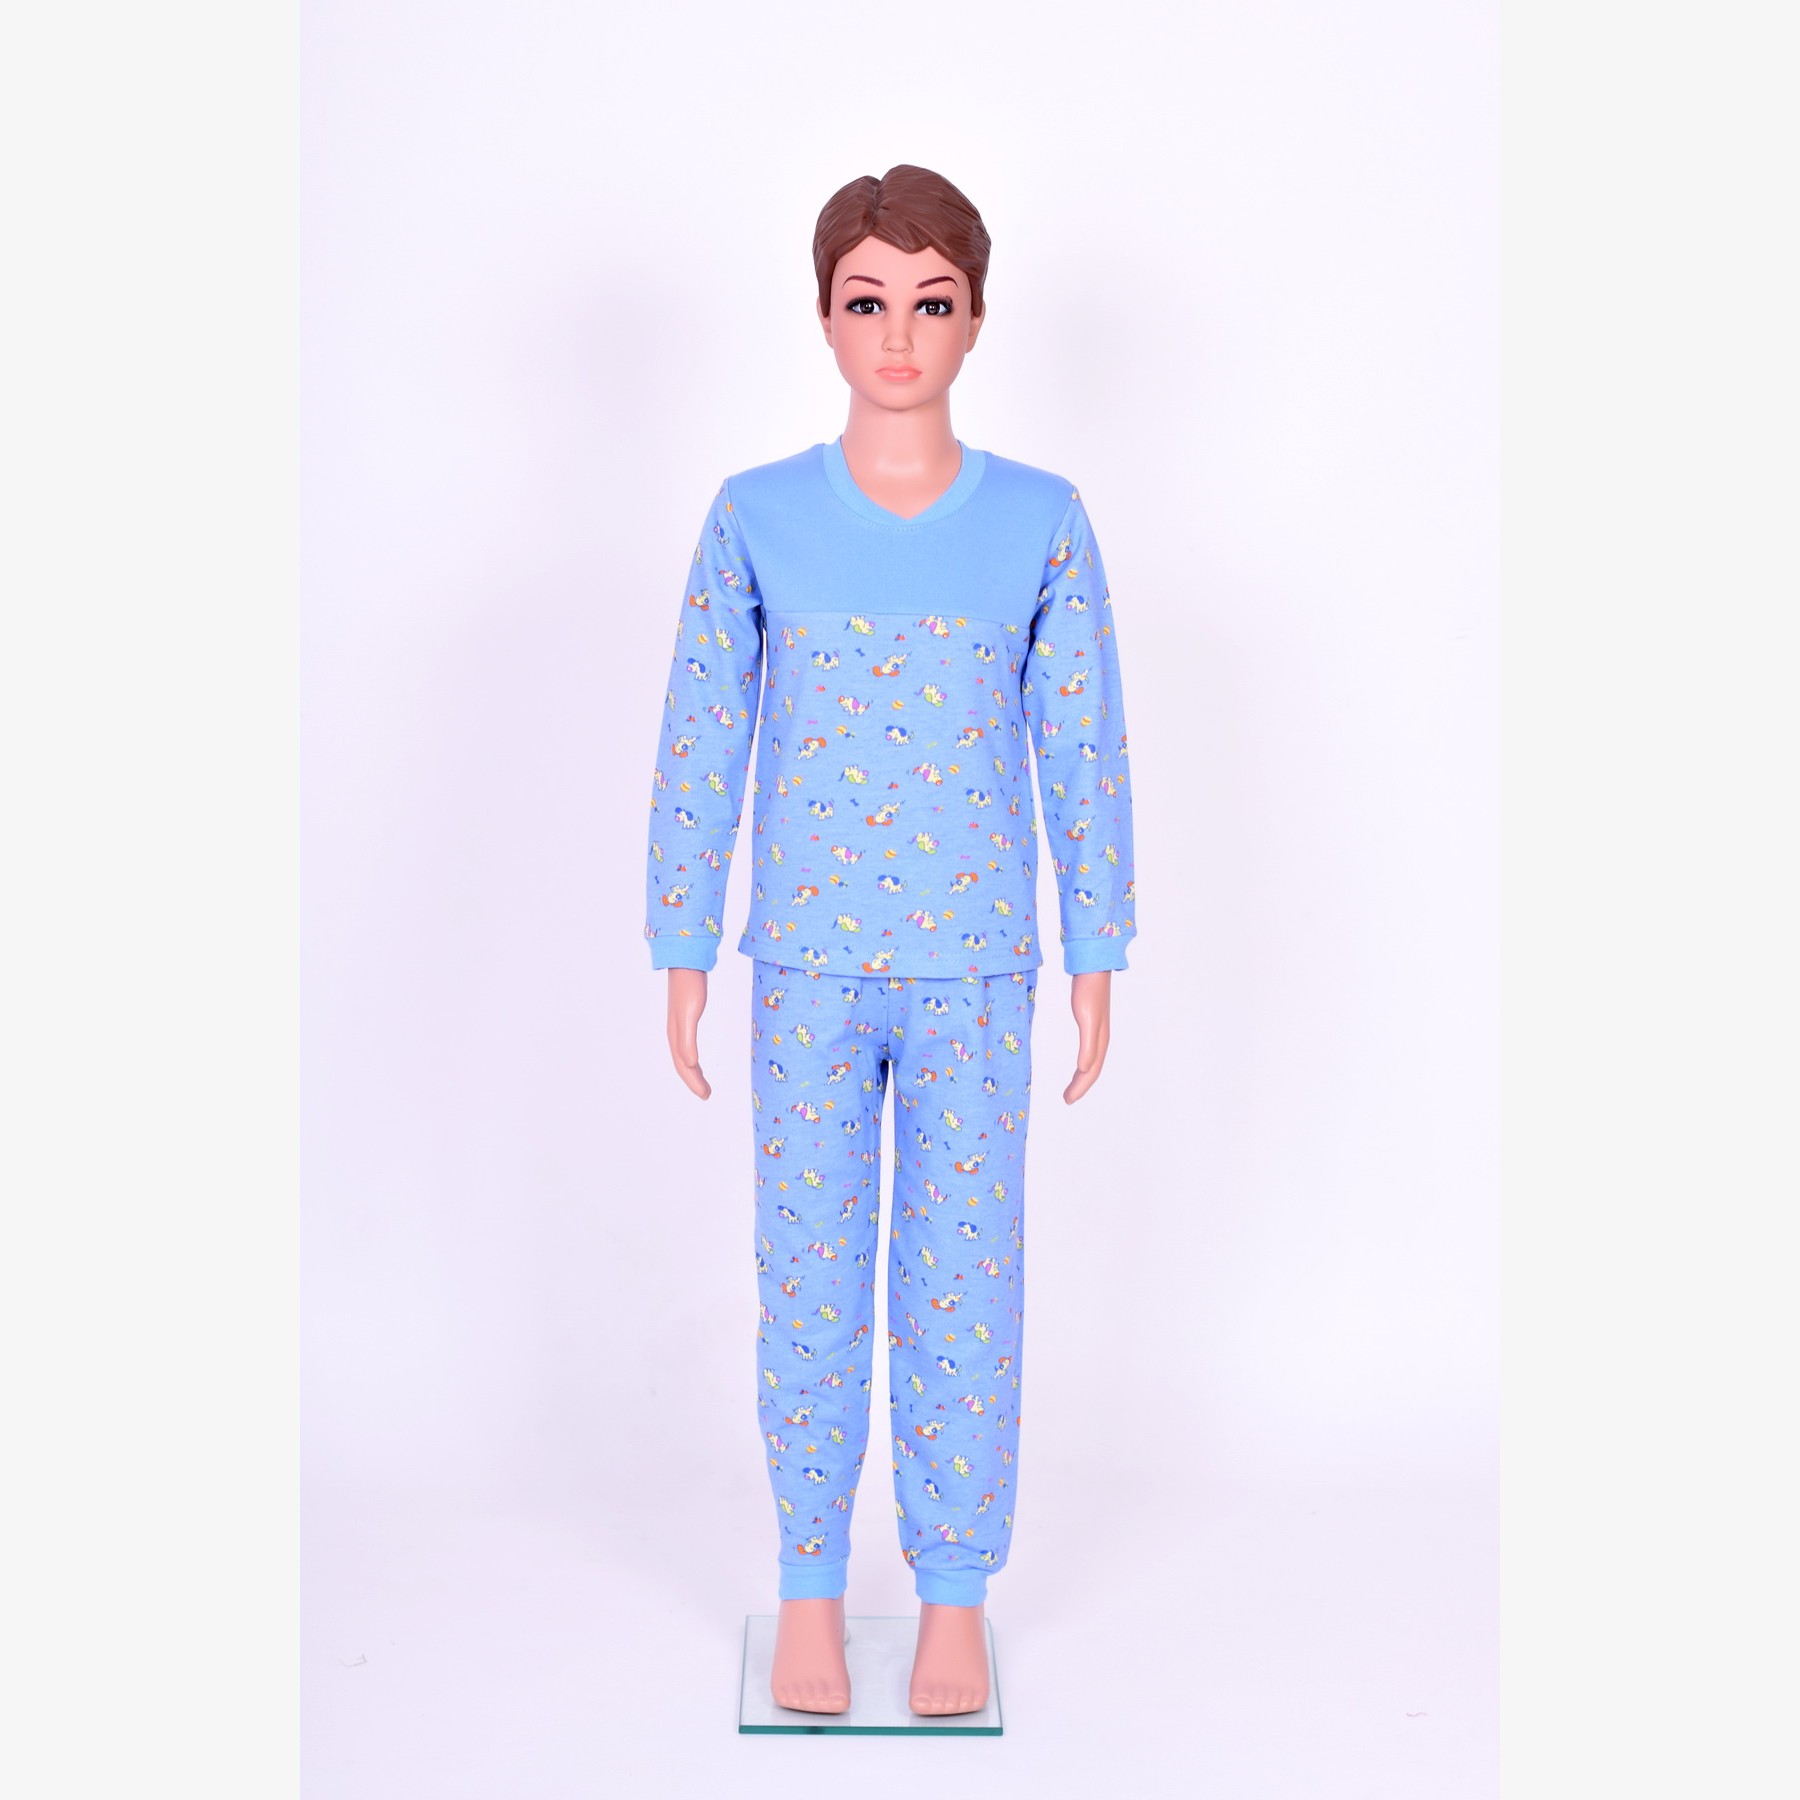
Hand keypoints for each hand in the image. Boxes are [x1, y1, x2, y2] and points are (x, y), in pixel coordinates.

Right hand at [665, 967, 711, 1097]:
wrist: (687, 963)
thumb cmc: (689, 987)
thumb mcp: (690, 1013)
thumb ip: (687, 1040)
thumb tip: (689, 1064)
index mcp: (675, 1035)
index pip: (683, 1066)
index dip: (693, 1082)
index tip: (706, 1095)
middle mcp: (675, 1033)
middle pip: (682, 1065)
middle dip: (693, 1082)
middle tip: (707, 1095)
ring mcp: (679, 1026)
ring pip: (684, 1057)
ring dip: (693, 1073)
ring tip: (704, 1085)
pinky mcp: (685, 1019)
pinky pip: (687, 1046)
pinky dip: (692, 1059)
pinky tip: (696, 1061)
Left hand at [1062, 970, 1112, 1102]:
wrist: (1092, 967)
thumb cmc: (1089, 991)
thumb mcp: (1087, 1019)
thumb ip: (1088, 1045)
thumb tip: (1083, 1069)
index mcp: (1100, 1040)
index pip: (1091, 1071)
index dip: (1080, 1088)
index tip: (1067, 1100)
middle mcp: (1101, 1038)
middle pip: (1092, 1069)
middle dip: (1081, 1086)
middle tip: (1067, 1099)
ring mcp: (1097, 1030)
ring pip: (1091, 1061)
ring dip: (1082, 1077)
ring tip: (1071, 1088)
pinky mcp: (1091, 1021)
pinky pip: (1089, 1050)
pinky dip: (1083, 1062)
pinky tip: (1078, 1064)